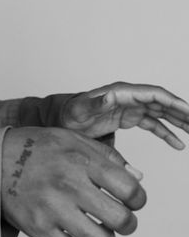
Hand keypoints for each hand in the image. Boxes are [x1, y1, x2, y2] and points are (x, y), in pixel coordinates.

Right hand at [1, 127, 146, 236]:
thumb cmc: (35, 148)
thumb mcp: (72, 139)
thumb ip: (108, 156)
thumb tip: (137, 178)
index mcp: (81, 160)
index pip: (130, 189)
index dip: (138, 199)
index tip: (132, 201)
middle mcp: (69, 184)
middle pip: (121, 219)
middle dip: (127, 223)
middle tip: (121, 220)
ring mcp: (52, 209)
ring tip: (99, 230)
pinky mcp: (37, 228)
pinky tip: (76, 236)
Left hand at [61, 82, 188, 148]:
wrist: (60, 119)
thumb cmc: (68, 114)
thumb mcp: (79, 111)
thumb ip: (94, 104)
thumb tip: (110, 96)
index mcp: (121, 93)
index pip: (154, 94)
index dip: (173, 102)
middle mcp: (129, 98)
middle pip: (163, 102)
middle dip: (182, 112)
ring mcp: (130, 108)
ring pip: (161, 113)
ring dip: (178, 122)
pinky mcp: (128, 118)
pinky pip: (153, 124)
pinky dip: (166, 133)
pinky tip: (178, 144)